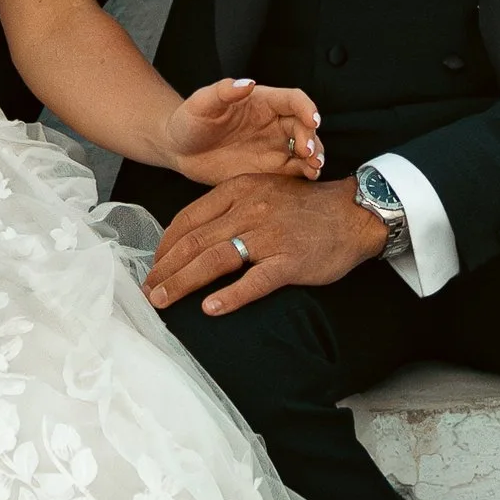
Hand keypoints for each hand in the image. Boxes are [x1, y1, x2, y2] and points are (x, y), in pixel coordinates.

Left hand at [143, 171, 386, 316]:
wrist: (352, 213)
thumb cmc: (303, 207)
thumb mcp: (261, 191)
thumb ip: (228, 209)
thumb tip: (192, 237)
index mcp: (238, 190)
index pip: (188, 219)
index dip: (165, 246)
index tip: (152, 265)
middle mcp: (249, 210)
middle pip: (194, 242)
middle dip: (165, 269)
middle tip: (147, 291)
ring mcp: (269, 236)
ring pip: (214, 260)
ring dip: (183, 283)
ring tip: (163, 300)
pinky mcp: (289, 261)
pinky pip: (254, 281)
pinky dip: (230, 296)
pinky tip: (210, 308)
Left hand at [162, 77, 325, 185]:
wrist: (178, 149)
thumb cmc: (188, 120)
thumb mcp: (201, 103)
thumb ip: (223, 91)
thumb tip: (246, 82)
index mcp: (261, 102)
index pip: (293, 100)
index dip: (306, 108)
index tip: (312, 120)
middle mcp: (272, 123)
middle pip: (303, 126)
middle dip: (311, 138)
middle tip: (307, 152)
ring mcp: (272, 146)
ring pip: (304, 149)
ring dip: (314, 156)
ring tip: (314, 167)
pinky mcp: (268, 169)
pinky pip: (292, 170)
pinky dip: (304, 173)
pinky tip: (307, 178)